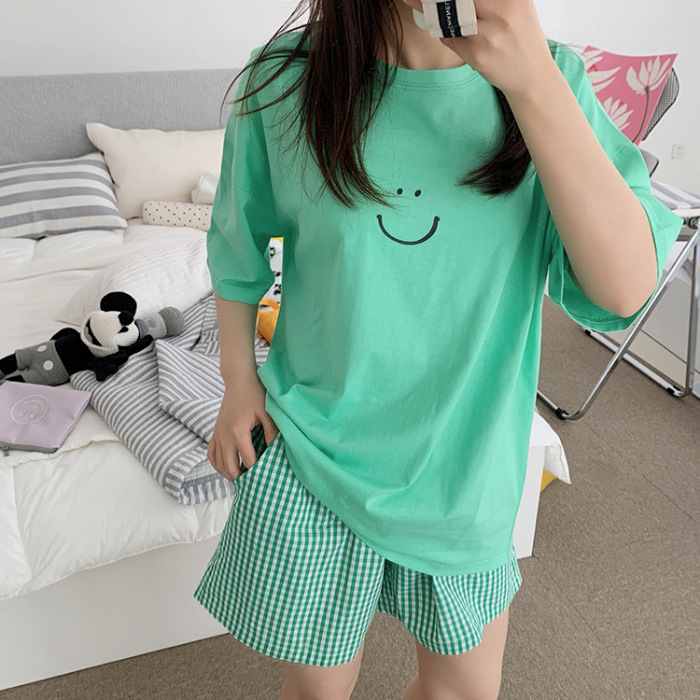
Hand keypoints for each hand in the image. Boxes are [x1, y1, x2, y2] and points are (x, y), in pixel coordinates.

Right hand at [207, 376, 278, 480]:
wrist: (239, 380)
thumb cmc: (255, 393)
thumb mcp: (267, 412)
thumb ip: (271, 432)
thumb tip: (275, 451)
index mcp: (238, 431)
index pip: (247, 460)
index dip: (257, 471)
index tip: (266, 477)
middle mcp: (224, 435)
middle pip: (229, 466)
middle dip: (240, 478)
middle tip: (253, 485)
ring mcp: (217, 433)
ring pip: (218, 462)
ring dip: (228, 473)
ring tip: (241, 479)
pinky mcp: (215, 431)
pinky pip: (211, 453)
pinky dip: (217, 463)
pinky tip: (227, 467)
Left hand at [401, 0, 554, 96]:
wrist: (532, 76)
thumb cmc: (521, 37)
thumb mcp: (516, 6)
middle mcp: (503, 11)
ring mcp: (489, 34)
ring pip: (450, 16)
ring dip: (436, 13)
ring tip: (427, 8)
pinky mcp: (478, 55)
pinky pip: (450, 39)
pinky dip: (446, 35)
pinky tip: (452, 35)